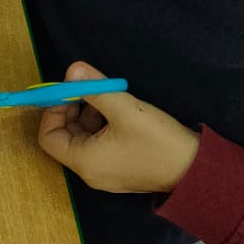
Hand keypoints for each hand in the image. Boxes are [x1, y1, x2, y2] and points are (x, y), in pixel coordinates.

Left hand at [38, 62, 199, 195]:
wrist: (195, 170)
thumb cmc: (157, 141)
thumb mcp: (125, 109)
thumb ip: (95, 88)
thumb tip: (72, 69)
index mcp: (85, 161)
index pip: (48, 137)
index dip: (53, 110)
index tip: (71, 91)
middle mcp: (90, 172)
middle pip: (66, 137)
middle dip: (74, 109)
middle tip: (92, 89)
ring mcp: (106, 173)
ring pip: (84, 139)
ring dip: (91, 115)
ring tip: (111, 100)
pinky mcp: (120, 169)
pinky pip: (100, 145)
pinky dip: (103, 126)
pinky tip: (122, 113)